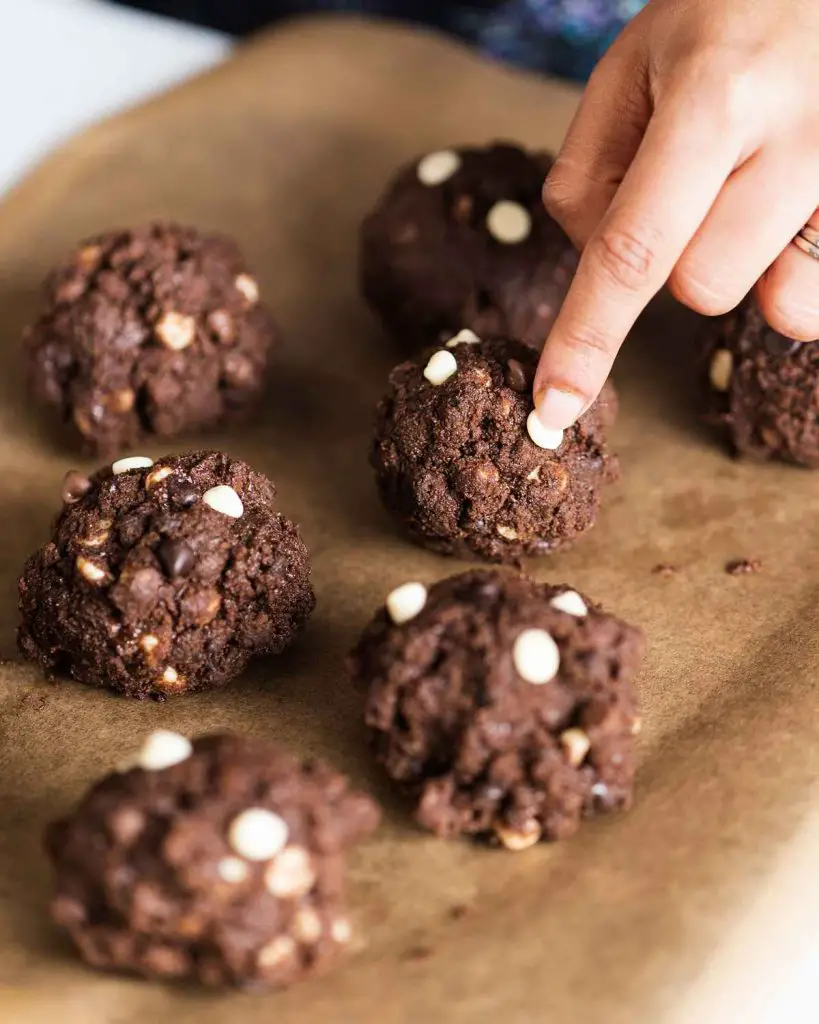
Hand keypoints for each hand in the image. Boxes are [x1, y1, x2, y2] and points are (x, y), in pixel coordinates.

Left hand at [533, 0, 818, 430]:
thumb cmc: (725, 16)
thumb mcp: (630, 69)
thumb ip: (590, 175)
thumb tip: (600, 272)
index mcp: (715, 98)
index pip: (632, 249)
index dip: (588, 337)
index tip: (554, 408)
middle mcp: (800, 138)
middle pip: (703, 287)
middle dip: (681, 257)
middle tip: (704, 180)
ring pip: (782, 305)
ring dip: (751, 264)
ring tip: (761, 187)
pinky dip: (800, 268)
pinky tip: (796, 206)